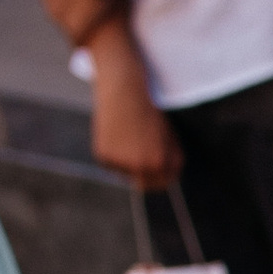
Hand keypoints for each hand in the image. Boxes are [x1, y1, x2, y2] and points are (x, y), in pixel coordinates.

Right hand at [89, 50, 180, 186]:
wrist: (124, 87)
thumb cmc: (149, 108)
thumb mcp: (167, 136)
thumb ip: (168, 158)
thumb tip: (167, 177)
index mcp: (160, 162)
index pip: (165, 183)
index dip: (163, 177)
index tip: (160, 172)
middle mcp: (140, 167)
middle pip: (146, 185)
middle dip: (147, 177)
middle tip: (143, 162)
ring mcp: (121, 163)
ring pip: (127, 174)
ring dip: (128, 163)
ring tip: (127, 136)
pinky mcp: (104, 157)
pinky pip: (112, 165)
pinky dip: (113, 154)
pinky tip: (114, 134)